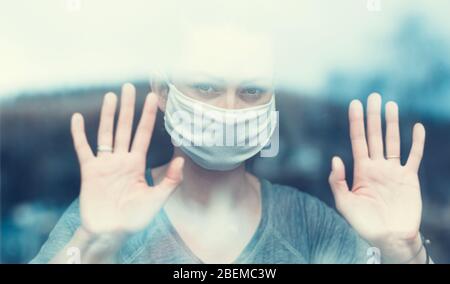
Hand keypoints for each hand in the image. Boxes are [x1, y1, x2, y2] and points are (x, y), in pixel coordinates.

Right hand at [71, 83, 183, 235]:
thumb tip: (183, 159)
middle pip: (125, 128)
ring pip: (106, 133)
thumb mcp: (157, 199)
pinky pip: (83, 148)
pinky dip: (79, 134)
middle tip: (129, 86)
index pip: (144, 134)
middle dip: (128, 108)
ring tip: (111, 95)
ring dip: (108, 115)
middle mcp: (121, 160)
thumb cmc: (135, 219)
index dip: (148, 116)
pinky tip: (78, 118)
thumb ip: (170, 180)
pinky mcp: (89, 171)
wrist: (111, 232)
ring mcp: (104, 164)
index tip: (153, 98)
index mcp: (137, 164)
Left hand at [328, 93, 425, 261]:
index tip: (354, 104)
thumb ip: (338, 181)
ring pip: (393, 141)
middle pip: (374, 135)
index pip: (358, 140)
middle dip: (373, 116)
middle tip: (373, 96)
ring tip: (391, 105)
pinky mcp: (410, 178)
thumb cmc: (364, 223)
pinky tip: (417, 127)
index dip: (356, 122)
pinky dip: (417, 142)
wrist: (388, 237)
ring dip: (392, 124)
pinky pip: (414, 156)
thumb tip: (335, 158)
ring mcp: (394, 171)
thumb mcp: (344, 203)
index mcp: (361, 170)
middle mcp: (377, 166)